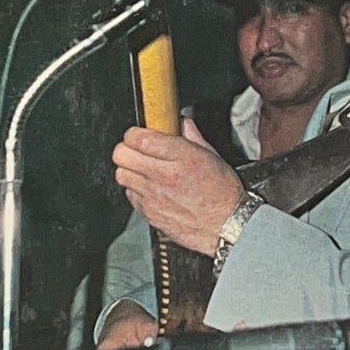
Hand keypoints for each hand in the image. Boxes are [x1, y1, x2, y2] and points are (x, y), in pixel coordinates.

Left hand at [112, 119, 243, 256]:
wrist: (227, 225)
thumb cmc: (223, 193)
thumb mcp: (213, 156)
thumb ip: (193, 137)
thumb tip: (182, 124)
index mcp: (180, 157)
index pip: (138, 138)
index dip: (134, 134)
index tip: (138, 134)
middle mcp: (163, 175)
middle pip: (121, 155)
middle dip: (126, 149)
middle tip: (136, 150)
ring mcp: (153, 196)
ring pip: (121, 174)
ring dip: (129, 170)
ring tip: (142, 170)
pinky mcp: (149, 213)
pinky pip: (130, 195)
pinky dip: (135, 190)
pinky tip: (150, 189)